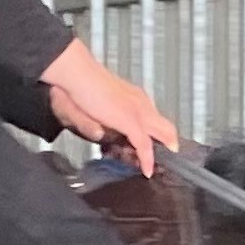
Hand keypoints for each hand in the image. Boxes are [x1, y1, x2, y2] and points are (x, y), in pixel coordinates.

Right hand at [40, 40, 178, 175]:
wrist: (78, 75)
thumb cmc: (81, 86)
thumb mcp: (94, 104)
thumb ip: (99, 119)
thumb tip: (100, 133)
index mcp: (133, 97)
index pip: (153, 117)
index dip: (157, 133)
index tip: (157, 144)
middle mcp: (140, 102)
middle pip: (164, 126)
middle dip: (166, 143)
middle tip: (165, 156)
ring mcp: (138, 112)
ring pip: (161, 135)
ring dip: (159, 152)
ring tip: (157, 166)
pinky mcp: (131, 121)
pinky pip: (144, 146)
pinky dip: (147, 160)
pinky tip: (147, 170)